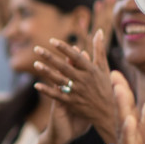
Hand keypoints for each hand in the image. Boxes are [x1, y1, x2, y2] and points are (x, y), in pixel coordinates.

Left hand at [33, 27, 116, 142]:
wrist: (108, 112)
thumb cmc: (106, 86)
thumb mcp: (104, 67)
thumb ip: (99, 49)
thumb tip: (98, 30)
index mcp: (91, 70)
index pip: (75, 57)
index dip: (64, 48)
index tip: (52, 40)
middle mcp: (84, 80)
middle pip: (64, 67)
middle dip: (50, 57)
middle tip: (36, 49)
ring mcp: (77, 92)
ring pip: (59, 80)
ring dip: (46, 72)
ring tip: (35, 63)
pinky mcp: (72, 103)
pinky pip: (57, 96)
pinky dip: (47, 91)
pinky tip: (36, 85)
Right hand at [111, 70, 144, 143]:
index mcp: (132, 134)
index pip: (126, 108)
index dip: (122, 90)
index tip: (116, 71)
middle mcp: (126, 140)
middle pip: (121, 111)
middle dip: (118, 92)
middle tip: (113, 72)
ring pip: (123, 125)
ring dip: (121, 106)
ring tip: (119, 88)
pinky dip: (128, 133)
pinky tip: (129, 120)